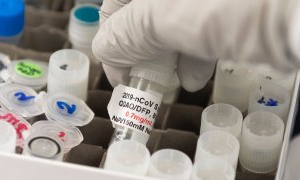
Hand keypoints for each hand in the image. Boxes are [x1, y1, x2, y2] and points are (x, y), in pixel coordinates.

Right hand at [93, 0, 299, 89]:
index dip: (112, 40)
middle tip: (145, 79)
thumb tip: (106, 50)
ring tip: (172, 82)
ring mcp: (199, 0)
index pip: (116, 4)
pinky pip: (198, 28)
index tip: (119, 73)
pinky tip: (194, 75)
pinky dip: (192, 53)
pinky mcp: (224, 10)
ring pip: (172, 23)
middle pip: (144, 15)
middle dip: (143, 51)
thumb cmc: (231, 4)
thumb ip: (125, 32)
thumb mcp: (163, 19)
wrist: (299, 9)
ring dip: (168, 57)